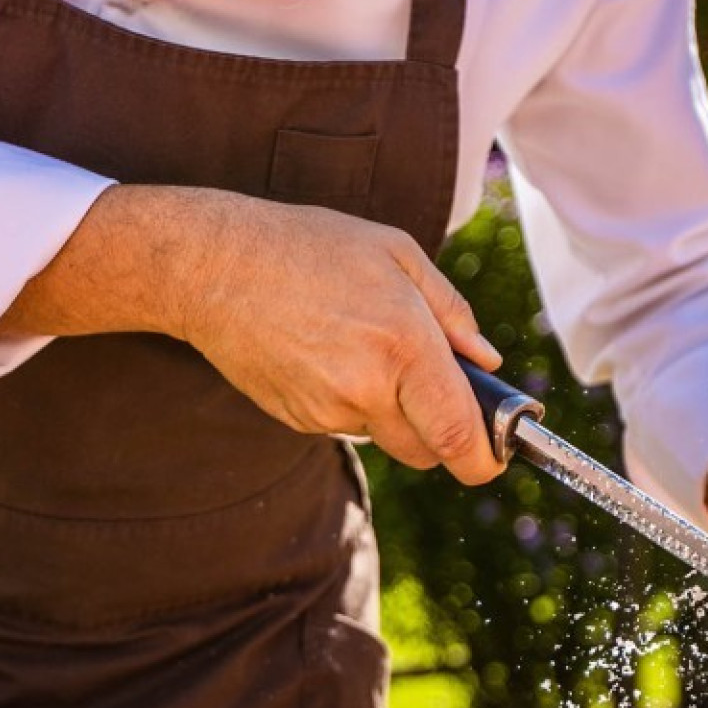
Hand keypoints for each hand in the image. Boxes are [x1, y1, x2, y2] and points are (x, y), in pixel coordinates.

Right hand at [3, 185, 506, 484]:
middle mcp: (367, 388)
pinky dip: (351, 401)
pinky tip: (326, 352)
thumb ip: (452, 311)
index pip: (457, 435)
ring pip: (384, 435)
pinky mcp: (298, 420)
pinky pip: (345, 425)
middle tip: (436, 388)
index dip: (484, 460)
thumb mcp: (395, 253)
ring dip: (391, 408)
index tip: (493, 459)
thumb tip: (487, 362)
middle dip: (441, 434)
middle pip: (426, 453)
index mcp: (404, 343)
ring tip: (359, 344)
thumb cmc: (308, 247)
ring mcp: (327, 411)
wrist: (214, 267)